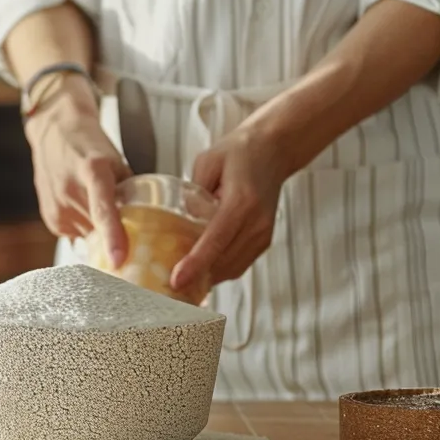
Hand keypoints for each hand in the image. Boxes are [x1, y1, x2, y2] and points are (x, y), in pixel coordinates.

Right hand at [23, 75, 131, 266]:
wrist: (55, 131)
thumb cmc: (90, 144)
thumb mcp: (116, 161)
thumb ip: (129, 191)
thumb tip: (151, 223)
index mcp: (93, 171)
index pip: (103, 210)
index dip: (112, 238)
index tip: (119, 260)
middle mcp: (70, 190)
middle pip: (99, 230)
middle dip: (115, 237)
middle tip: (127, 229)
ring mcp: (57, 206)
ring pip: (88, 236)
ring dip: (99, 231)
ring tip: (97, 207)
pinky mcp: (50, 218)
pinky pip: (76, 235)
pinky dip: (86, 228)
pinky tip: (85, 209)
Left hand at [171, 122, 294, 289]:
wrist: (274, 150)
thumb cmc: (239, 153)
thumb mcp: (207, 163)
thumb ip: (191, 191)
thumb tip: (174, 219)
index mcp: (241, 201)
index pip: (215, 240)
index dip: (195, 264)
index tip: (177, 280)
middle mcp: (256, 221)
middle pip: (223, 261)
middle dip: (197, 278)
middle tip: (166, 288)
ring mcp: (264, 233)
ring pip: (232, 268)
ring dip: (208, 279)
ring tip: (181, 286)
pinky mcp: (265, 240)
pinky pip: (240, 264)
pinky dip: (219, 271)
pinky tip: (201, 273)